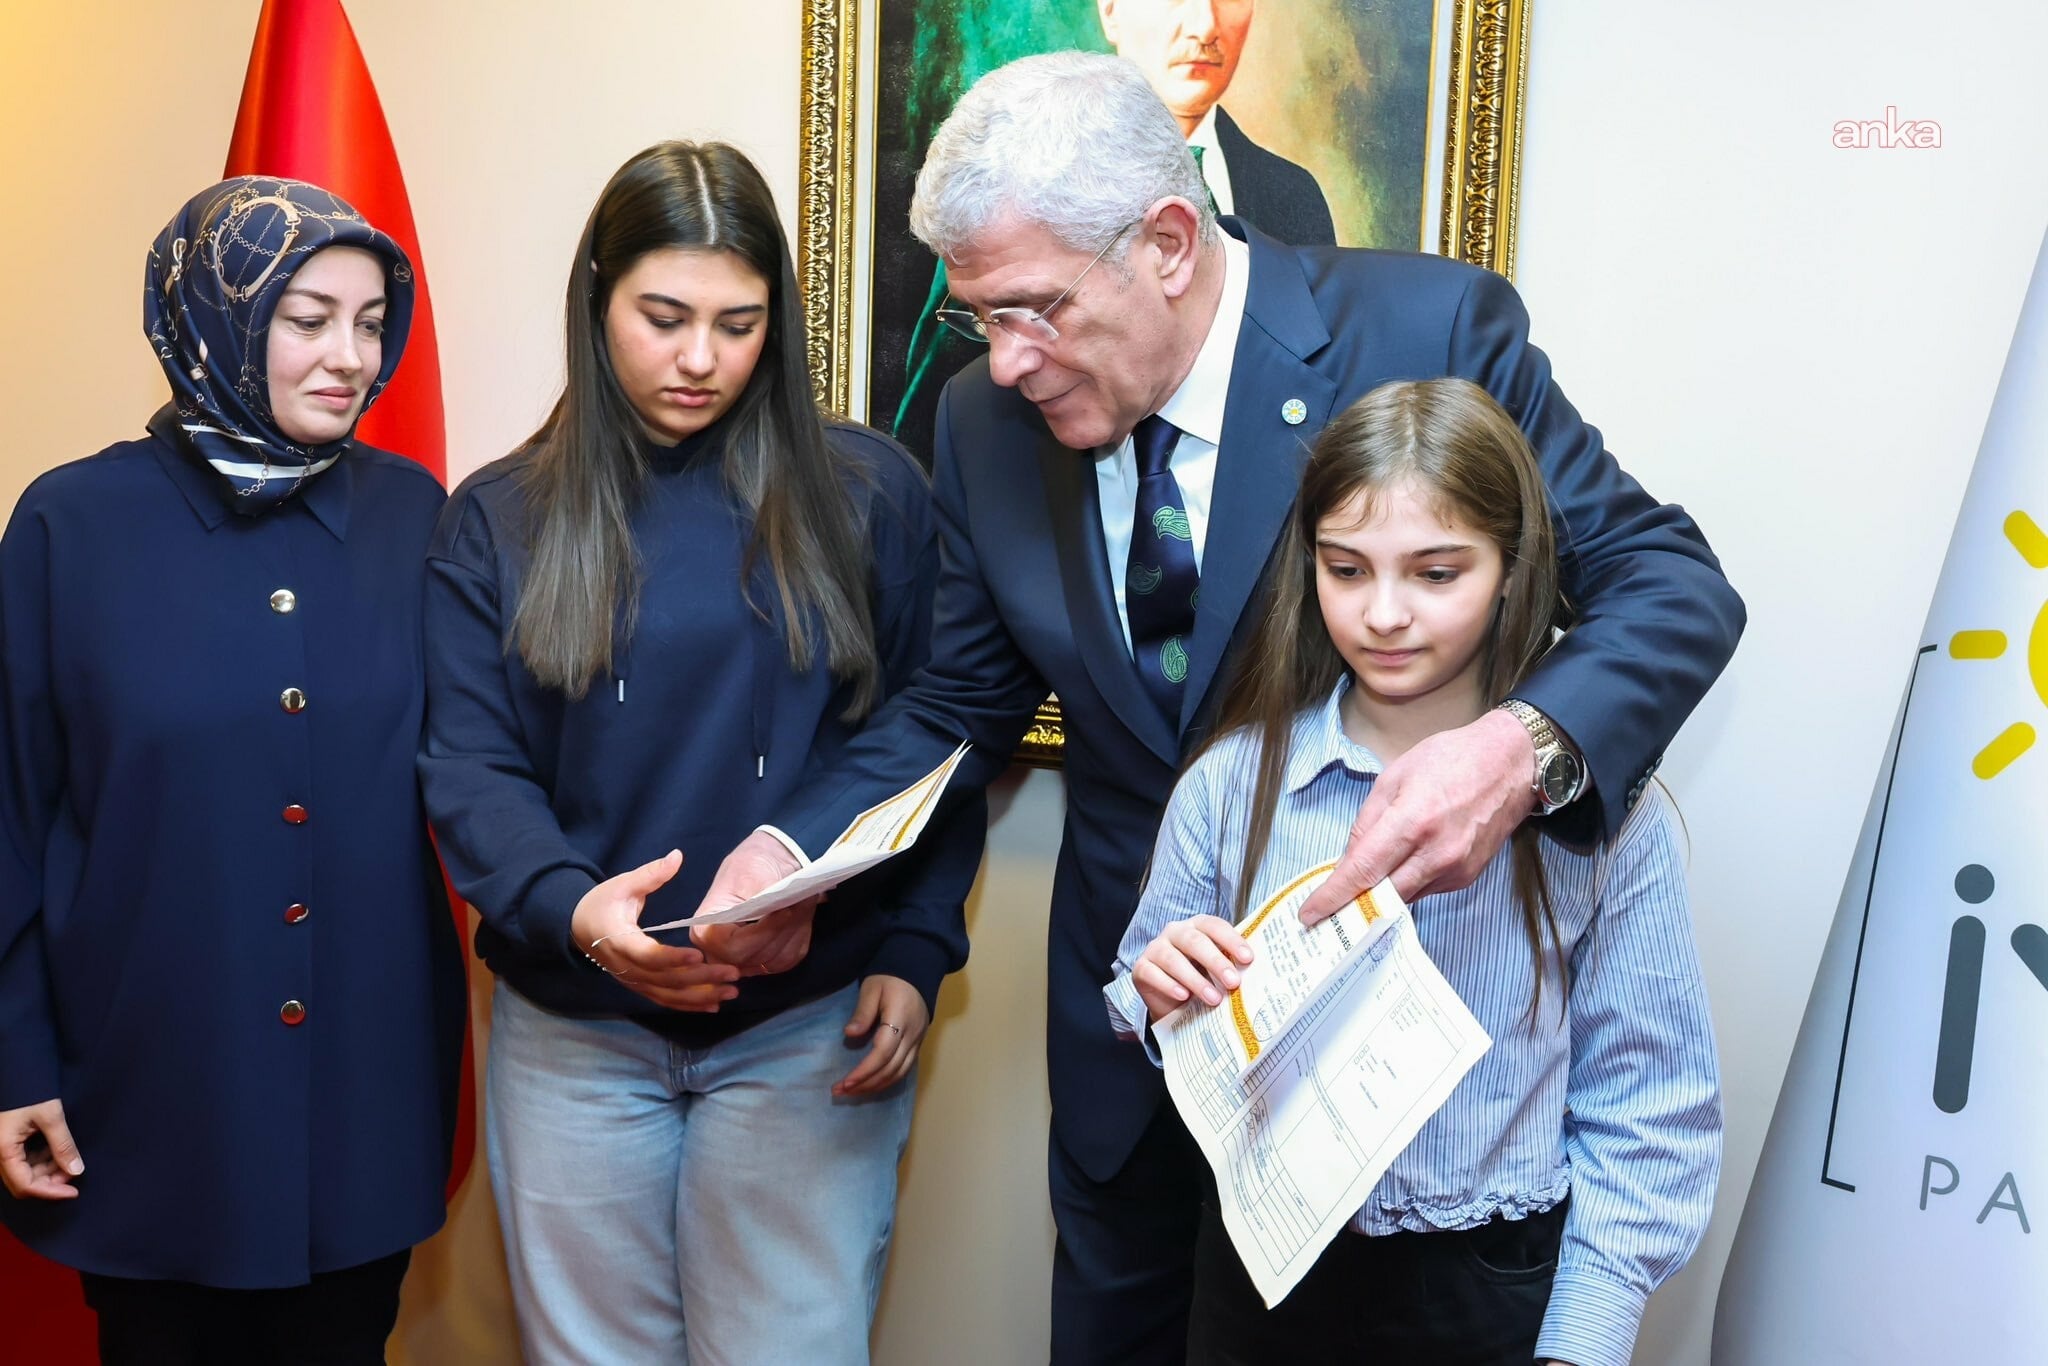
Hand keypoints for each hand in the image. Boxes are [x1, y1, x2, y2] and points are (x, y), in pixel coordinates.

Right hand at [0, 1098, 83, 1200]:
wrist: (17, 1069)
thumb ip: (63, 1145)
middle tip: (75, 1173)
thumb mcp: (50, 1116)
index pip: (25, 1185)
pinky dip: (43, 1160)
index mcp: (3, 1150)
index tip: (74, 1191)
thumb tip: (76, 1170)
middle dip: (50, 1182)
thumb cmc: (30, 1090)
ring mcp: (2, 1149)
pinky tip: (58, 1152)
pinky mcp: (7, 1143)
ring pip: (24, 1173)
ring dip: (48, 1171)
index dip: (51, 1192)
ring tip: (70, 1160)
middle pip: (23, 1183)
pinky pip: (24, 1161)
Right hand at [572, 850, 740, 1011]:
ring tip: (731, 993)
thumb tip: (677, 856)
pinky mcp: (639, 986)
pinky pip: (664, 1000)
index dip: (673, 958)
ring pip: (667, 995)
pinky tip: (713, 1005)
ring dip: (700, 996)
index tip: (699, 954)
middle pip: (665, 980)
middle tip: (733, 974)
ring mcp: (632, 980)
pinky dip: (688, 1005)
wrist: (577, 927)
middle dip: (701, 979)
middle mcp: (626, 967)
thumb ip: (650, 874)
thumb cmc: (602, 903)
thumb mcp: (622, 885)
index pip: (648, 955)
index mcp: (620, 940)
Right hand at [691, 830, 813, 975]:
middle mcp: (719, 951)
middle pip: (755, 957)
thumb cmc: (754, 864)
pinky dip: (798, 936)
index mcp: (705, 929)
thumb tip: (773, 911)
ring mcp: (743, 959)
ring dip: (793, 931)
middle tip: (797, 903)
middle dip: (781, 930)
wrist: (770, 865)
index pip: (733, 948)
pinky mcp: (766, 960)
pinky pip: (789, 958)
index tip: (784, 911)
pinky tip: (799, 916)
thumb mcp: (750, 871)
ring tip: (800, 903)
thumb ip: (757, 898)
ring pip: (775, 960)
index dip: (761, 933)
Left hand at [834, 975, 928, 1095]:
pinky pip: (904, 1070)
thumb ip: (862, 1012)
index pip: (883, 1052)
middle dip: (865, 1084)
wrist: (916, 973)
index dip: (865, 1070)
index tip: (845, 1082)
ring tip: (852, 1092)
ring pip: (899, 1073)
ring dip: (875, 1086)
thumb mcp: (872, 989)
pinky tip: (871, 1085)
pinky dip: (887, 1081)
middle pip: (891, 1068)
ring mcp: (917, 1042)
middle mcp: (912, 1035)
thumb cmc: (890, 979)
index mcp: (900, 1019)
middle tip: (840, 1091)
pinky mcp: (917, 1045)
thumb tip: (849, 1034)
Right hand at [1133, 915, 1253, 1021]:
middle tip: (1233, 982)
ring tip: (1213, 998)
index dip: (1231, 940)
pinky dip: (1169, 985)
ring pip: (1173, 958)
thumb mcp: (1217, 971)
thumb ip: (1231, 966)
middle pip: (1194, 940)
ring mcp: (1155, 948)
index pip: (1214, 926)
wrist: (1173, 1004)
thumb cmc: (1201, 980)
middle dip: (1215, 961)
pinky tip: (1183, 996)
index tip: (1248, 958)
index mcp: (1197, 926)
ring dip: (1195, 979)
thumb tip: (1256, 974)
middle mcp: (1175, 932)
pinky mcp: (1141, 968)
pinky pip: (1153, 973)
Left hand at [1299, 708, 1535, 925]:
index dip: (1332, 897)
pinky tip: (1401, 867)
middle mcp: (1436, 854)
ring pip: (1403, 898)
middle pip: (1381, 897)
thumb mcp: (1395, 776)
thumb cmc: (1450, 759)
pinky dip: (1406, 884)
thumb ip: (1367, 821)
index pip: (1362, 871)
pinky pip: (1425, 891)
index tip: (1309, 915)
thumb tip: (1349, 860)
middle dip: (1351, 905)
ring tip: (1361, 885)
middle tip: (1326, 909)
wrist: (1511, 763)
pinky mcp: (1467, 877)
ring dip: (1379, 896)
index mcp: (1413, 822)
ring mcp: (1455, 870)